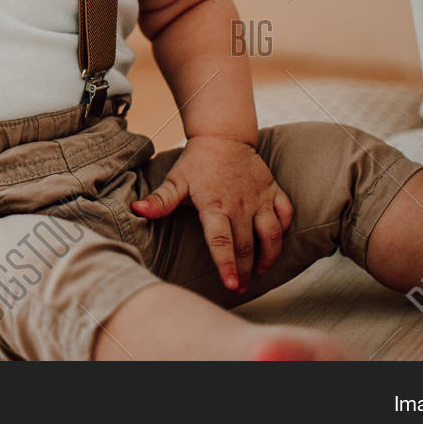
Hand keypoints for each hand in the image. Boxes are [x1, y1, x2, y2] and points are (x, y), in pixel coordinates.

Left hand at [131, 135, 292, 292]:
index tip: (231, 285)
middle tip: (241, 287)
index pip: (221, 241)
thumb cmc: (197, 162)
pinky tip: (275, 242)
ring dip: (268, 255)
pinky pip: (286, 212)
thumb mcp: (175, 181)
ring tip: (260, 272)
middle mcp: (240, 204)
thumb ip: (160, 200)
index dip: (227, 264)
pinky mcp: (273, 189)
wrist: (222, 135)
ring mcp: (259, 197)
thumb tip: (137, 211)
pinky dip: (285, 228)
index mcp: (214, 205)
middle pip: (246, 244)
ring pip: (272, 233)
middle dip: (245, 270)